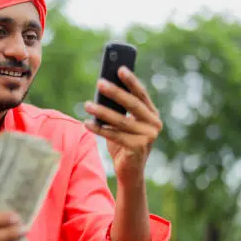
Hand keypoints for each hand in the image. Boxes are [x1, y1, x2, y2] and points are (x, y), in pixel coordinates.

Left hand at [84, 66, 162, 182]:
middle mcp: (154, 124)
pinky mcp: (138, 148)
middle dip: (114, 92)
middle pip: (132, 104)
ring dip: (101, 111)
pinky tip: (87, 123)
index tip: (119, 68)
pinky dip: (99, 129)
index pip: (141, 94)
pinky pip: (114, 135)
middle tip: (99, 82)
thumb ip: (119, 109)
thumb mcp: (124, 123)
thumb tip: (103, 88)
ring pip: (120, 120)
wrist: (130, 172)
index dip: (131, 80)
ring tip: (86, 104)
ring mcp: (148, 137)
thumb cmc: (124, 143)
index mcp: (152, 115)